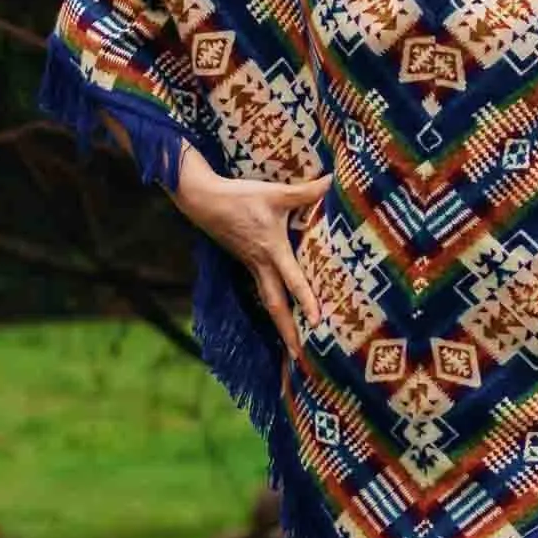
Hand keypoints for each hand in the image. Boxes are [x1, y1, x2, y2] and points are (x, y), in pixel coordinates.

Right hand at [169, 151, 329, 336]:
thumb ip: (307, 191)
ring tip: (293, 346)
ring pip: (268, 302)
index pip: (292, 280)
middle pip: (275, 306)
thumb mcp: (276, 192)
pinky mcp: (246, 262)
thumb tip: (334, 180)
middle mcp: (261, 265)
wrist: (203, 201)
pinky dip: (273, 306)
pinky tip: (281, 315)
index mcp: (271, 251)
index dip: (305, 300)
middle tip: (300, 357)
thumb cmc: (240, 197)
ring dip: (280, 324)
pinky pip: (262, 290)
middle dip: (287, 333)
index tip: (317, 321)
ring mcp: (251, 266)